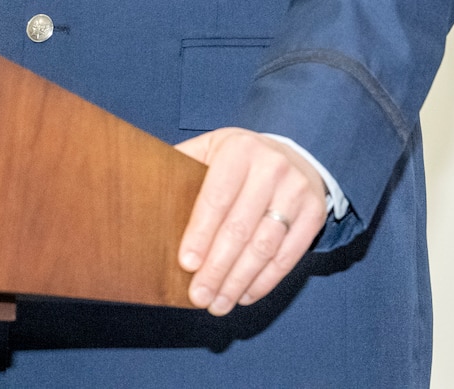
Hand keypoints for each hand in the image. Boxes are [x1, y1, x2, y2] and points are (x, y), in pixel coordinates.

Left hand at [174, 127, 326, 314]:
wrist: (294, 153)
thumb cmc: (239, 159)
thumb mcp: (211, 149)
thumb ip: (183, 165)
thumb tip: (139, 187)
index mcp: (239, 150)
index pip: (216, 199)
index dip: (200, 234)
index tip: (186, 264)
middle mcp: (272, 167)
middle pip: (240, 229)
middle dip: (217, 268)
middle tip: (199, 297)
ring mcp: (297, 191)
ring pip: (264, 247)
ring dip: (239, 281)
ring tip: (218, 304)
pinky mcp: (314, 214)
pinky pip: (288, 256)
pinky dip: (265, 281)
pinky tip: (245, 295)